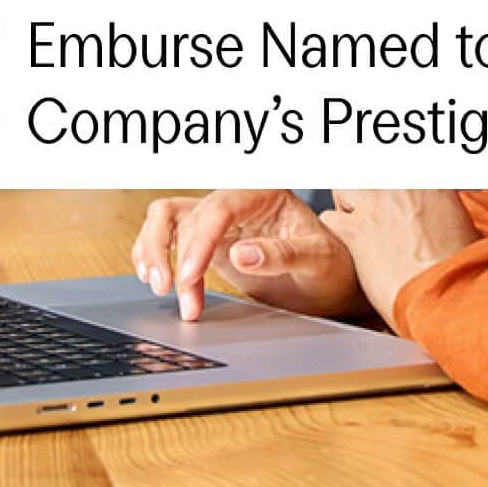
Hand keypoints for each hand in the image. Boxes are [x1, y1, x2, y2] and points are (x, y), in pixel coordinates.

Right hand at [131, 189, 367, 321]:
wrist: (332, 281)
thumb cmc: (332, 264)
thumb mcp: (318, 260)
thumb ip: (283, 254)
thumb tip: (242, 254)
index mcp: (266, 193)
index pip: (219, 208)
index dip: (198, 242)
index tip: (189, 276)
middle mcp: (239, 201)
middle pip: (187, 215)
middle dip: (174, 256)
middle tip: (176, 293)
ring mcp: (221, 221)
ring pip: (168, 219)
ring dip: (155, 252)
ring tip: (162, 289)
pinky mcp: (210, 242)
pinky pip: (168, 237)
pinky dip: (155, 255)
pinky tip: (155, 277)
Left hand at [319, 189, 479, 329]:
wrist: (445, 291)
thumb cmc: (460, 269)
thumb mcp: (467, 231)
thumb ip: (448, 215)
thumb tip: (451, 225)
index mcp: (430, 182)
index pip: (399, 171)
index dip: (391, 188)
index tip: (393, 200)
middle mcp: (400, 186)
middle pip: (368, 173)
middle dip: (366, 190)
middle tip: (372, 212)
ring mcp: (376, 204)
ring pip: (343, 187)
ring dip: (346, 206)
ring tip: (355, 227)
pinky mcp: (356, 230)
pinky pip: (330, 219)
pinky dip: (336, 232)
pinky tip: (347, 248)